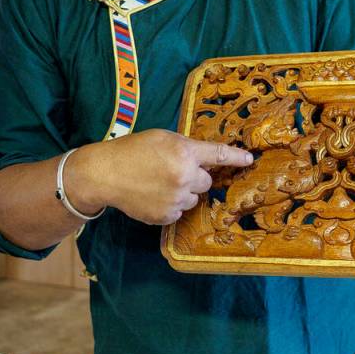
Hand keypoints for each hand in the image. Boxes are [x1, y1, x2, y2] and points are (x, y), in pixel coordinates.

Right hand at [68, 129, 252, 225]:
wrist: (105, 174)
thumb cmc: (132, 150)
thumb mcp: (162, 138)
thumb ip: (186, 147)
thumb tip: (206, 158)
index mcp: (184, 152)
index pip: (219, 155)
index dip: (236, 158)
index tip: (249, 160)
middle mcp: (184, 176)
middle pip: (207, 182)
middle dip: (195, 177)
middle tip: (173, 171)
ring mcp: (176, 199)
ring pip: (194, 199)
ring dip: (183, 192)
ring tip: (159, 184)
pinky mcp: (166, 216)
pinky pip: (179, 212)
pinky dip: (171, 206)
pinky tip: (153, 196)